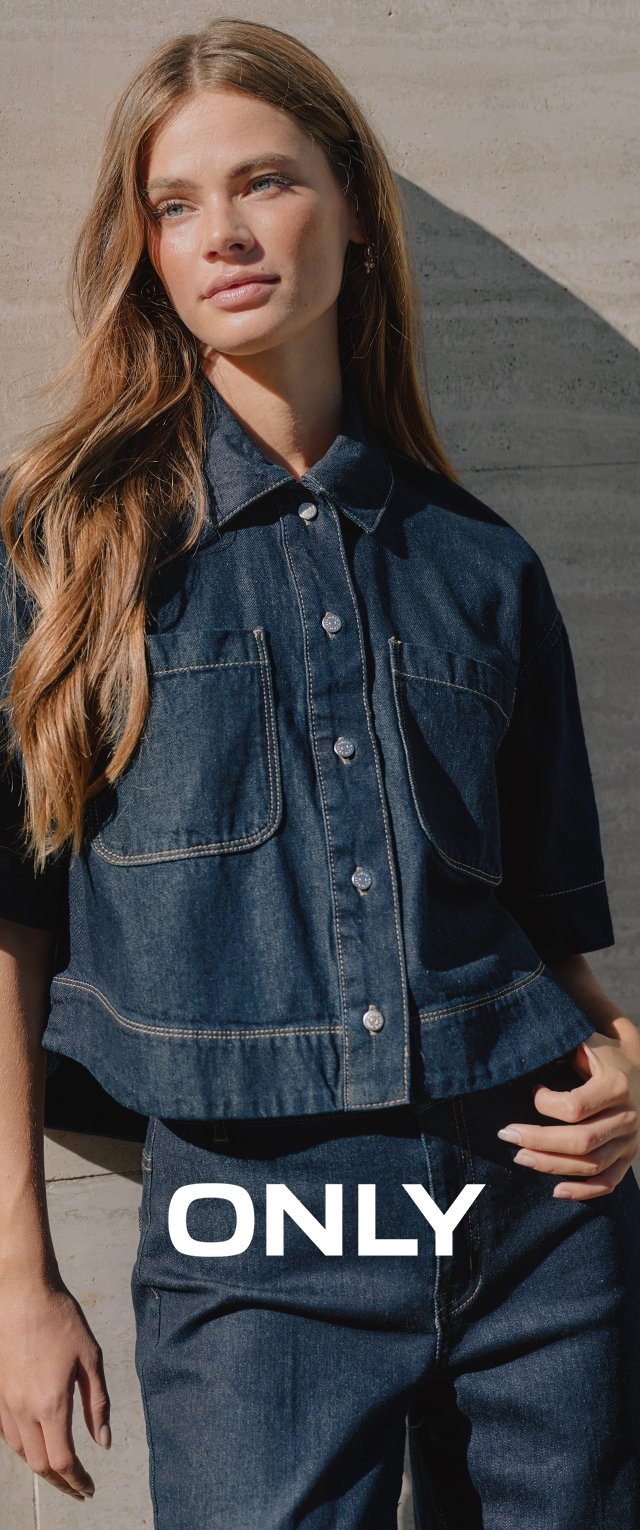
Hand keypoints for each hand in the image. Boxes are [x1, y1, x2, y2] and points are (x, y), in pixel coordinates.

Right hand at [0, 1273, 110, 1498]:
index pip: (63, 1461)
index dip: (77, 1480)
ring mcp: (6, 1403)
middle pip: (41, 1465)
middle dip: (61, 1482)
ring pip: (22, 1453)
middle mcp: (24, 1410)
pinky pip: (8, 1435)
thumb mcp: (90, 1358)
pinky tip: (38, 1445)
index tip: (90, 1488)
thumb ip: (97, 1404)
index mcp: (51, 1403)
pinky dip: (25, 1449)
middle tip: (80, 1487)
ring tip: (62, 1471)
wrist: (22, 1294)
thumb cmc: (60, 1320)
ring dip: (43, 1468)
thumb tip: (104, 1442)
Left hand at [497, 1032, 639, 1199]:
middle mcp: (627, 1116)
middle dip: (538, 1140)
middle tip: (507, 1134)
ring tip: (520, 1157)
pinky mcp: (629, 1156)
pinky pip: (609, 1182)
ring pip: (591, 1165)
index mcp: (616, 1086)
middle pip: (581, 1140)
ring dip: (552, 1166)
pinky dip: (584, 1192)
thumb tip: (527, 1051)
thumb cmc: (604, 1053)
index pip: (575, 1107)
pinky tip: (556, 1191)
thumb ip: (564, 1045)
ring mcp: (631, 1140)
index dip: (546, 1103)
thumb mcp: (588, 1041)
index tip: (533, 1090)